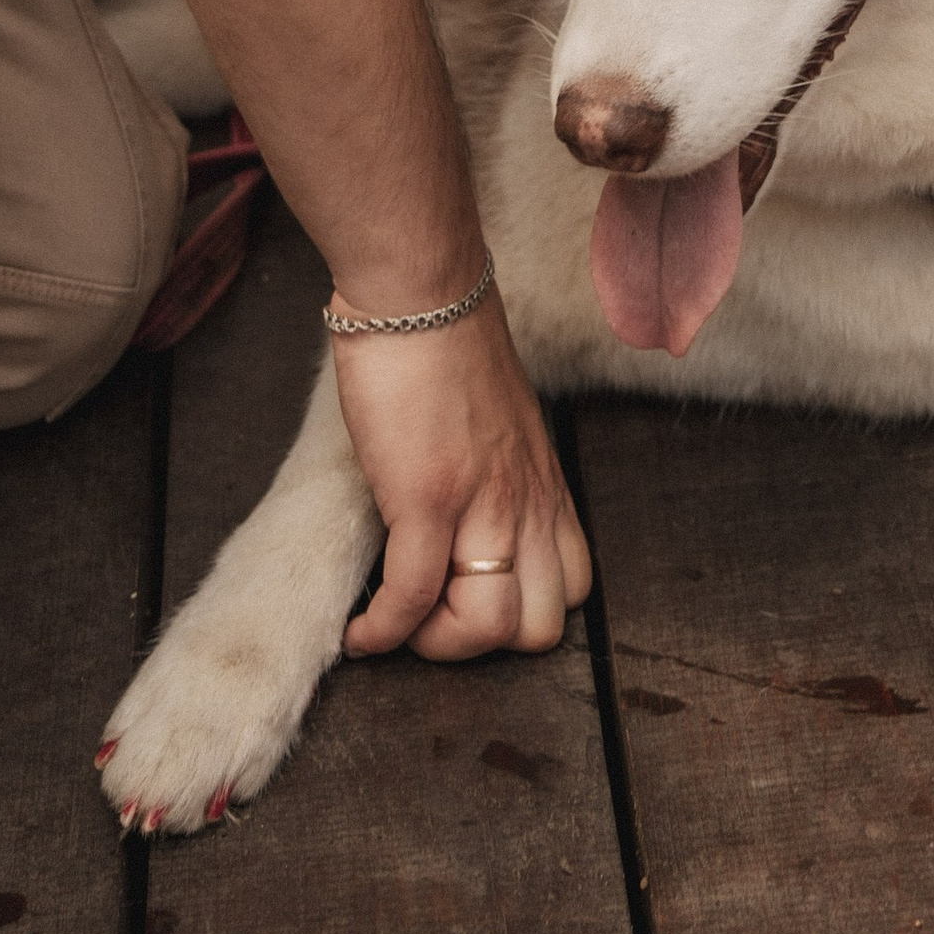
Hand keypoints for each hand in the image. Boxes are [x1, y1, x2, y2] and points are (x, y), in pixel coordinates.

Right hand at [331, 290, 591, 663]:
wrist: (419, 289)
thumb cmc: (445, 342)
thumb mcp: (497, 420)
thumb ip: (496, 471)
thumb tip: (463, 512)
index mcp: (544, 483)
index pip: (574, 587)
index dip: (521, 613)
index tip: (466, 603)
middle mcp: (526, 500)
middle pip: (542, 626)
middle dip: (482, 643)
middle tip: (431, 618)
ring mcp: (481, 502)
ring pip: (489, 628)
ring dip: (436, 644)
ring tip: (397, 625)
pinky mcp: (427, 496)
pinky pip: (411, 598)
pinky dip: (382, 632)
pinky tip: (359, 631)